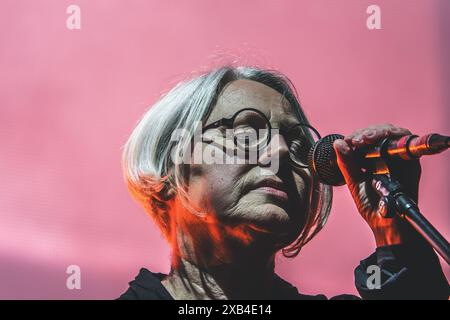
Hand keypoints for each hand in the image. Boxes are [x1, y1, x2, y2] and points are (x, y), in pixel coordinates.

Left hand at [333, 123, 422, 246]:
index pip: (365, 139)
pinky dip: (391, 136)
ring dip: (377, 132)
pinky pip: (406, 142)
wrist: (388, 224)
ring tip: (363, 139)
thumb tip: (338, 143)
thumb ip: (346, 164)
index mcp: (371, 160)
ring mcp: (399, 158)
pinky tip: (375, 141)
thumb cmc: (372, 206)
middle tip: (355, 140)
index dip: (356, 136)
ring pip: (392, 132)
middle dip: (365, 132)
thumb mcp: (354, 183)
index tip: (347, 141)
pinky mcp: (411, 161)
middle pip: (378, 132)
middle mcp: (386, 156)